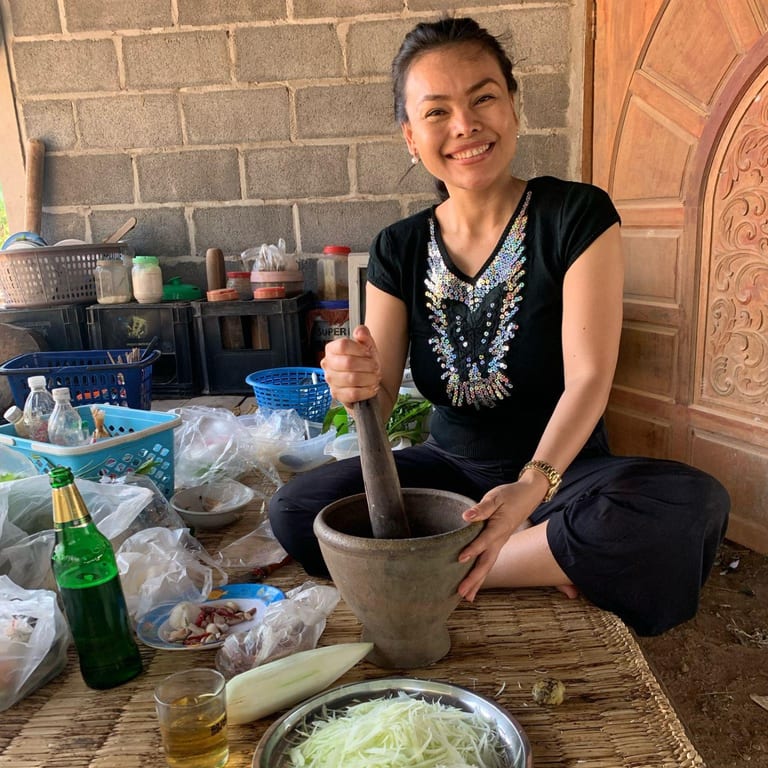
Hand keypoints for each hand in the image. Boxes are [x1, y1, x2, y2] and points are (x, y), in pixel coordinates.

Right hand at [320, 325, 380, 406]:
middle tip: (376, 368)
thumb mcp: (367, 346)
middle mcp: (328, 364)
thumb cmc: (365, 362)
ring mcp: (331, 380)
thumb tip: (359, 331)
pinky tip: (372, 388)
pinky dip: (366, 391)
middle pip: (348, 363)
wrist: (367, 381)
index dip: (360, 349)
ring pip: (352, 379)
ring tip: (375, 378)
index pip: (343, 345)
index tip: (369, 353)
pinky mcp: (337, 395)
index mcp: (332, 349)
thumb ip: (364, 335)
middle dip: (368, 366)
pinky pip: (353, 394)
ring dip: (369, 378)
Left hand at [456, 481, 542, 601]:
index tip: (460, 559)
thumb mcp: (496, 497)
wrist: (529, 496)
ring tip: (466, 597)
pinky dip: (482, 574)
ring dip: (477, 581)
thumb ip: (482, 508)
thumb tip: (466, 516)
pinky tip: (474, 584)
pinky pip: (489, 562)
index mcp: (499, 527)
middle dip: (474, 579)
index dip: (473, 549)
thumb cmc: (511, 495)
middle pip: (486, 562)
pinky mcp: (498, 544)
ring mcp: (500, 543)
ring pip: (488, 565)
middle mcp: (500, 539)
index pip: (484, 540)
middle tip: (461, 593)